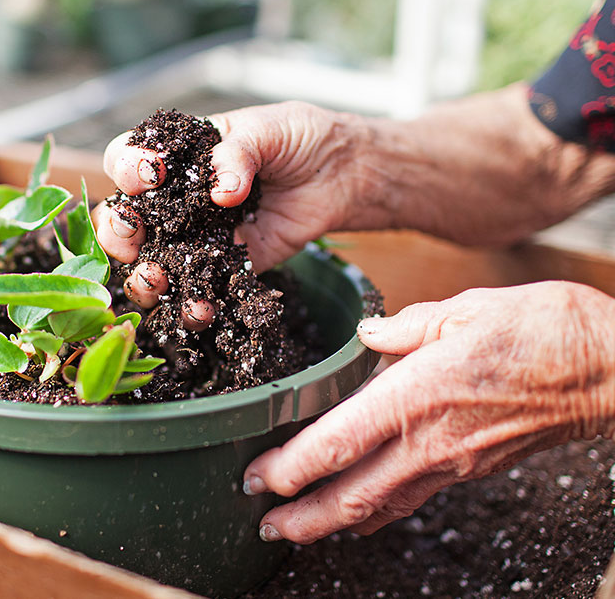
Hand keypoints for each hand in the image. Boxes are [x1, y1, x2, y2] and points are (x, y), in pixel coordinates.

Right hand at [92, 101, 388, 308]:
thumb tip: (222, 191)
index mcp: (177, 155)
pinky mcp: (224, 268)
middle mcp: (176, 200)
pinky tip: (200, 309)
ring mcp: (197, 237)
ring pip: (150, 262)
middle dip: (117, 230)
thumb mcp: (267, 130)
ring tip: (156, 279)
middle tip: (132, 236)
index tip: (149, 175)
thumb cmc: (300, 138)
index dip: (126, 168)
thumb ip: (239, 154)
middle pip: (125, 218)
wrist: (341, 174)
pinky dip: (190, 305)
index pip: (128, 159)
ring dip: (142, 276)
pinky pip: (197, 290)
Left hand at [242, 281, 614, 542]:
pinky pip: (413, 500)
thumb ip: (406, 326)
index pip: (338, 443)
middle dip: (301, 516)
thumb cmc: (546, 332)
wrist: (613, 370)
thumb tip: (368, 336)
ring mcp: (452, 463)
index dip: (292, 467)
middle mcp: (429, 440)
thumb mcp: (467, 307)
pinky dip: (377, 514)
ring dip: (332, 523)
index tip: (257, 479)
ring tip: (295, 529)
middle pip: (351, 495)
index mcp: (417, 394)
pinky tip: (360, 517)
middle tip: (262, 524)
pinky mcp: (472, 470)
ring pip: (380, 508)